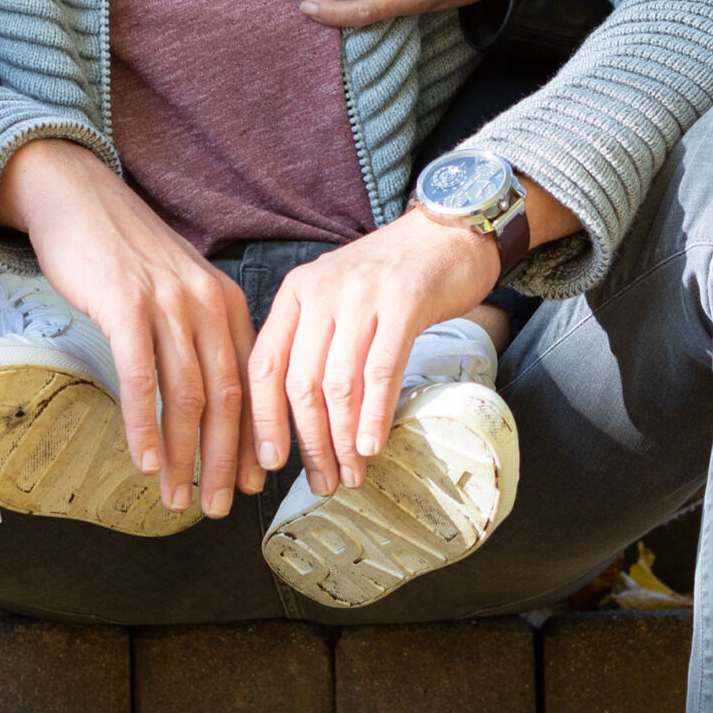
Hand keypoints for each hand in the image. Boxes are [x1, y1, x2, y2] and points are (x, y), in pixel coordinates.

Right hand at [0, 139, 263, 516]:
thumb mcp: (179, 288)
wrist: (78, 198)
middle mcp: (208, 305)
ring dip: (184, 456)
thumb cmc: (125, 252)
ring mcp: (168, 305)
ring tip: (177, 497)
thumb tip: (208, 397)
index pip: (252, 385)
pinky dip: (145, 425)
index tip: (249, 483)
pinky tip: (144, 460)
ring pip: (187, 396)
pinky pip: (142, 378)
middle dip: (223, 462)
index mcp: (229, 305)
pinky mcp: (127, 306)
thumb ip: (199, 334)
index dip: (252, 439)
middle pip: (227, 399)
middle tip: (217, 507)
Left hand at [248, 177, 581, 493]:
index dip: (263, 420)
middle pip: (300, 383)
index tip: (268, 462)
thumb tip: (301, 418)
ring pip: (338, 383)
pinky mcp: (402, 303)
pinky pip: (379, 369)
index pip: (264, 365)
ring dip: (342, 438)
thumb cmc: (392, 274)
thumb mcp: (337, 297)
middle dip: (308, 442)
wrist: (448, 231)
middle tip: (322, 481)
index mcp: (296, 293)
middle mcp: (320, 292)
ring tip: (351, 473)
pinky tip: (372, 443)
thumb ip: (314, 342)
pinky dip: (373, 413)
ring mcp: (361, 295)